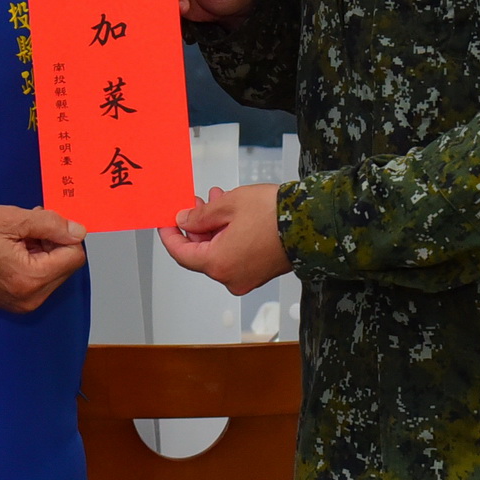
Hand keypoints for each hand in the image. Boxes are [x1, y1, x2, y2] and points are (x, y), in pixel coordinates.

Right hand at [0, 204, 88, 313]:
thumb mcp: (12, 219)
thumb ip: (50, 224)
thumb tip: (78, 232)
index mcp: (31, 279)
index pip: (74, 256)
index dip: (62, 234)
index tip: (41, 223)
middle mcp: (30, 298)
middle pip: (66, 265)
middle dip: (52, 243)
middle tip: (26, 228)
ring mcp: (22, 304)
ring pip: (53, 271)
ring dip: (42, 251)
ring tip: (16, 237)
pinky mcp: (15, 303)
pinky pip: (39, 280)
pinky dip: (33, 262)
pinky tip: (12, 249)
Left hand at [157, 182, 289, 295]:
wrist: (313, 223)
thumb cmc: (275, 215)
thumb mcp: (229, 205)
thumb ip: (200, 215)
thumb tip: (185, 221)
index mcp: (218, 264)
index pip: (181, 254)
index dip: (170, 236)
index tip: (166, 222)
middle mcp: (231, 278)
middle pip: (201, 253)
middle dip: (197, 226)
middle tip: (195, 203)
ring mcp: (247, 278)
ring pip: (219, 252)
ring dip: (215, 228)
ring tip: (218, 201)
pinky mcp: (260, 273)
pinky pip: (235, 256)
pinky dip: (229, 237)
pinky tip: (233, 215)